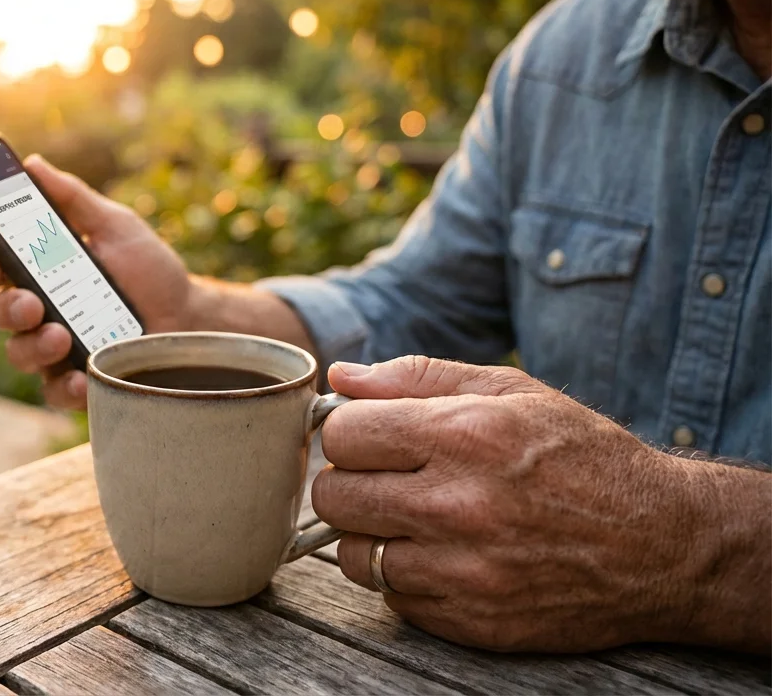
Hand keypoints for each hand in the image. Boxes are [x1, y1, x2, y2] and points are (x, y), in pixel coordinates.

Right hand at [0, 155, 192, 407]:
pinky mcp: (77, 380)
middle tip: (31, 303)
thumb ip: (74, 199)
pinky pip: (54, 392)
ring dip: (32, 347)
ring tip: (59, 337)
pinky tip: (79, 378)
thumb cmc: (149, 268)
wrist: (190, 315)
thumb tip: (33, 165)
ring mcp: (55, 347)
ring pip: (20, 353)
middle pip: (2, 312)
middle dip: (9, 308)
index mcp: (41, 269)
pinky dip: (64, 387)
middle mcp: (41, 309)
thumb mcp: (116, 226)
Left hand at [312, 355, 764, 652]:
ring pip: (354, 554)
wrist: (663, 546)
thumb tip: (341, 376)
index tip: (369, 437)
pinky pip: (393, 597)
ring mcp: (464, 570)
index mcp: (466, 436)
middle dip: (349, 482)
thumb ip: (418, 378)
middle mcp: (459, 505)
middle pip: (333, 495)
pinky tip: (444, 555)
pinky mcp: (471, 621)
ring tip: (414, 519)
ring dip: (372, 535)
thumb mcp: (512, 392)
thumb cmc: (583, 457)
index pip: (343, 434)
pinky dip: (406, 577)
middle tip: (386, 479)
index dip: (348, 431)